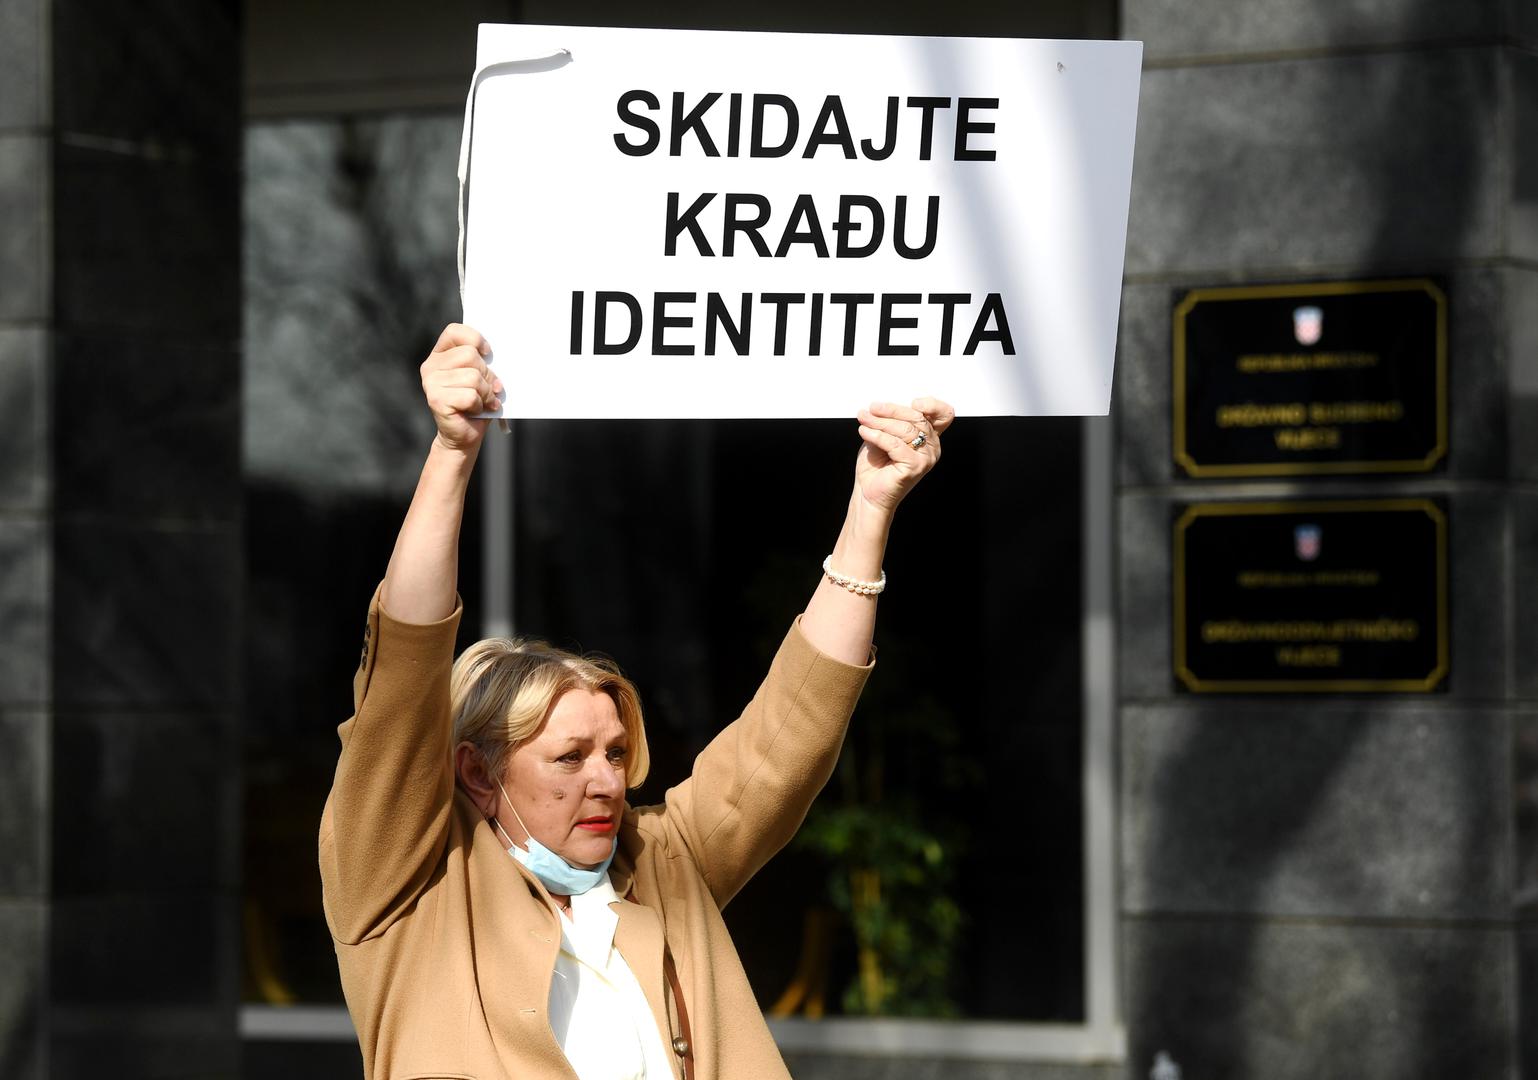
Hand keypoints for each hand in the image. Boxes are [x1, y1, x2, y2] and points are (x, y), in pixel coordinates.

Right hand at [420, 323, 500, 452]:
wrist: (463, 436)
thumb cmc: (475, 404)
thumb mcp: (481, 378)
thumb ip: (483, 363)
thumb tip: (495, 357)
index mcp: (440, 355)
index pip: (455, 331)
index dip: (475, 339)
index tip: (488, 354)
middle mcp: (431, 366)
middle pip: (470, 355)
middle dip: (487, 374)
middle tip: (487, 390)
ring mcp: (430, 383)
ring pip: (473, 377)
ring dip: (486, 393)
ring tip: (482, 402)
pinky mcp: (436, 400)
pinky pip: (470, 396)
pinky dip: (479, 405)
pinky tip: (474, 411)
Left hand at [854, 398, 954, 515]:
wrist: (868, 492)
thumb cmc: (876, 466)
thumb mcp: (883, 435)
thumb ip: (890, 421)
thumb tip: (881, 407)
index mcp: (928, 437)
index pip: (943, 415)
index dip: (932, 405)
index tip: (913, 401)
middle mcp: (932, 447)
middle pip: (917, 418)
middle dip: (891, 410)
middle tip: (872, 409)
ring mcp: (926, 458)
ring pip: (905, 430)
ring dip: (880, 422)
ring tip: (864, 419)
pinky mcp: (915, 467)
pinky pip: (895, 444)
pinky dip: (877, 436)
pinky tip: (865, 432)